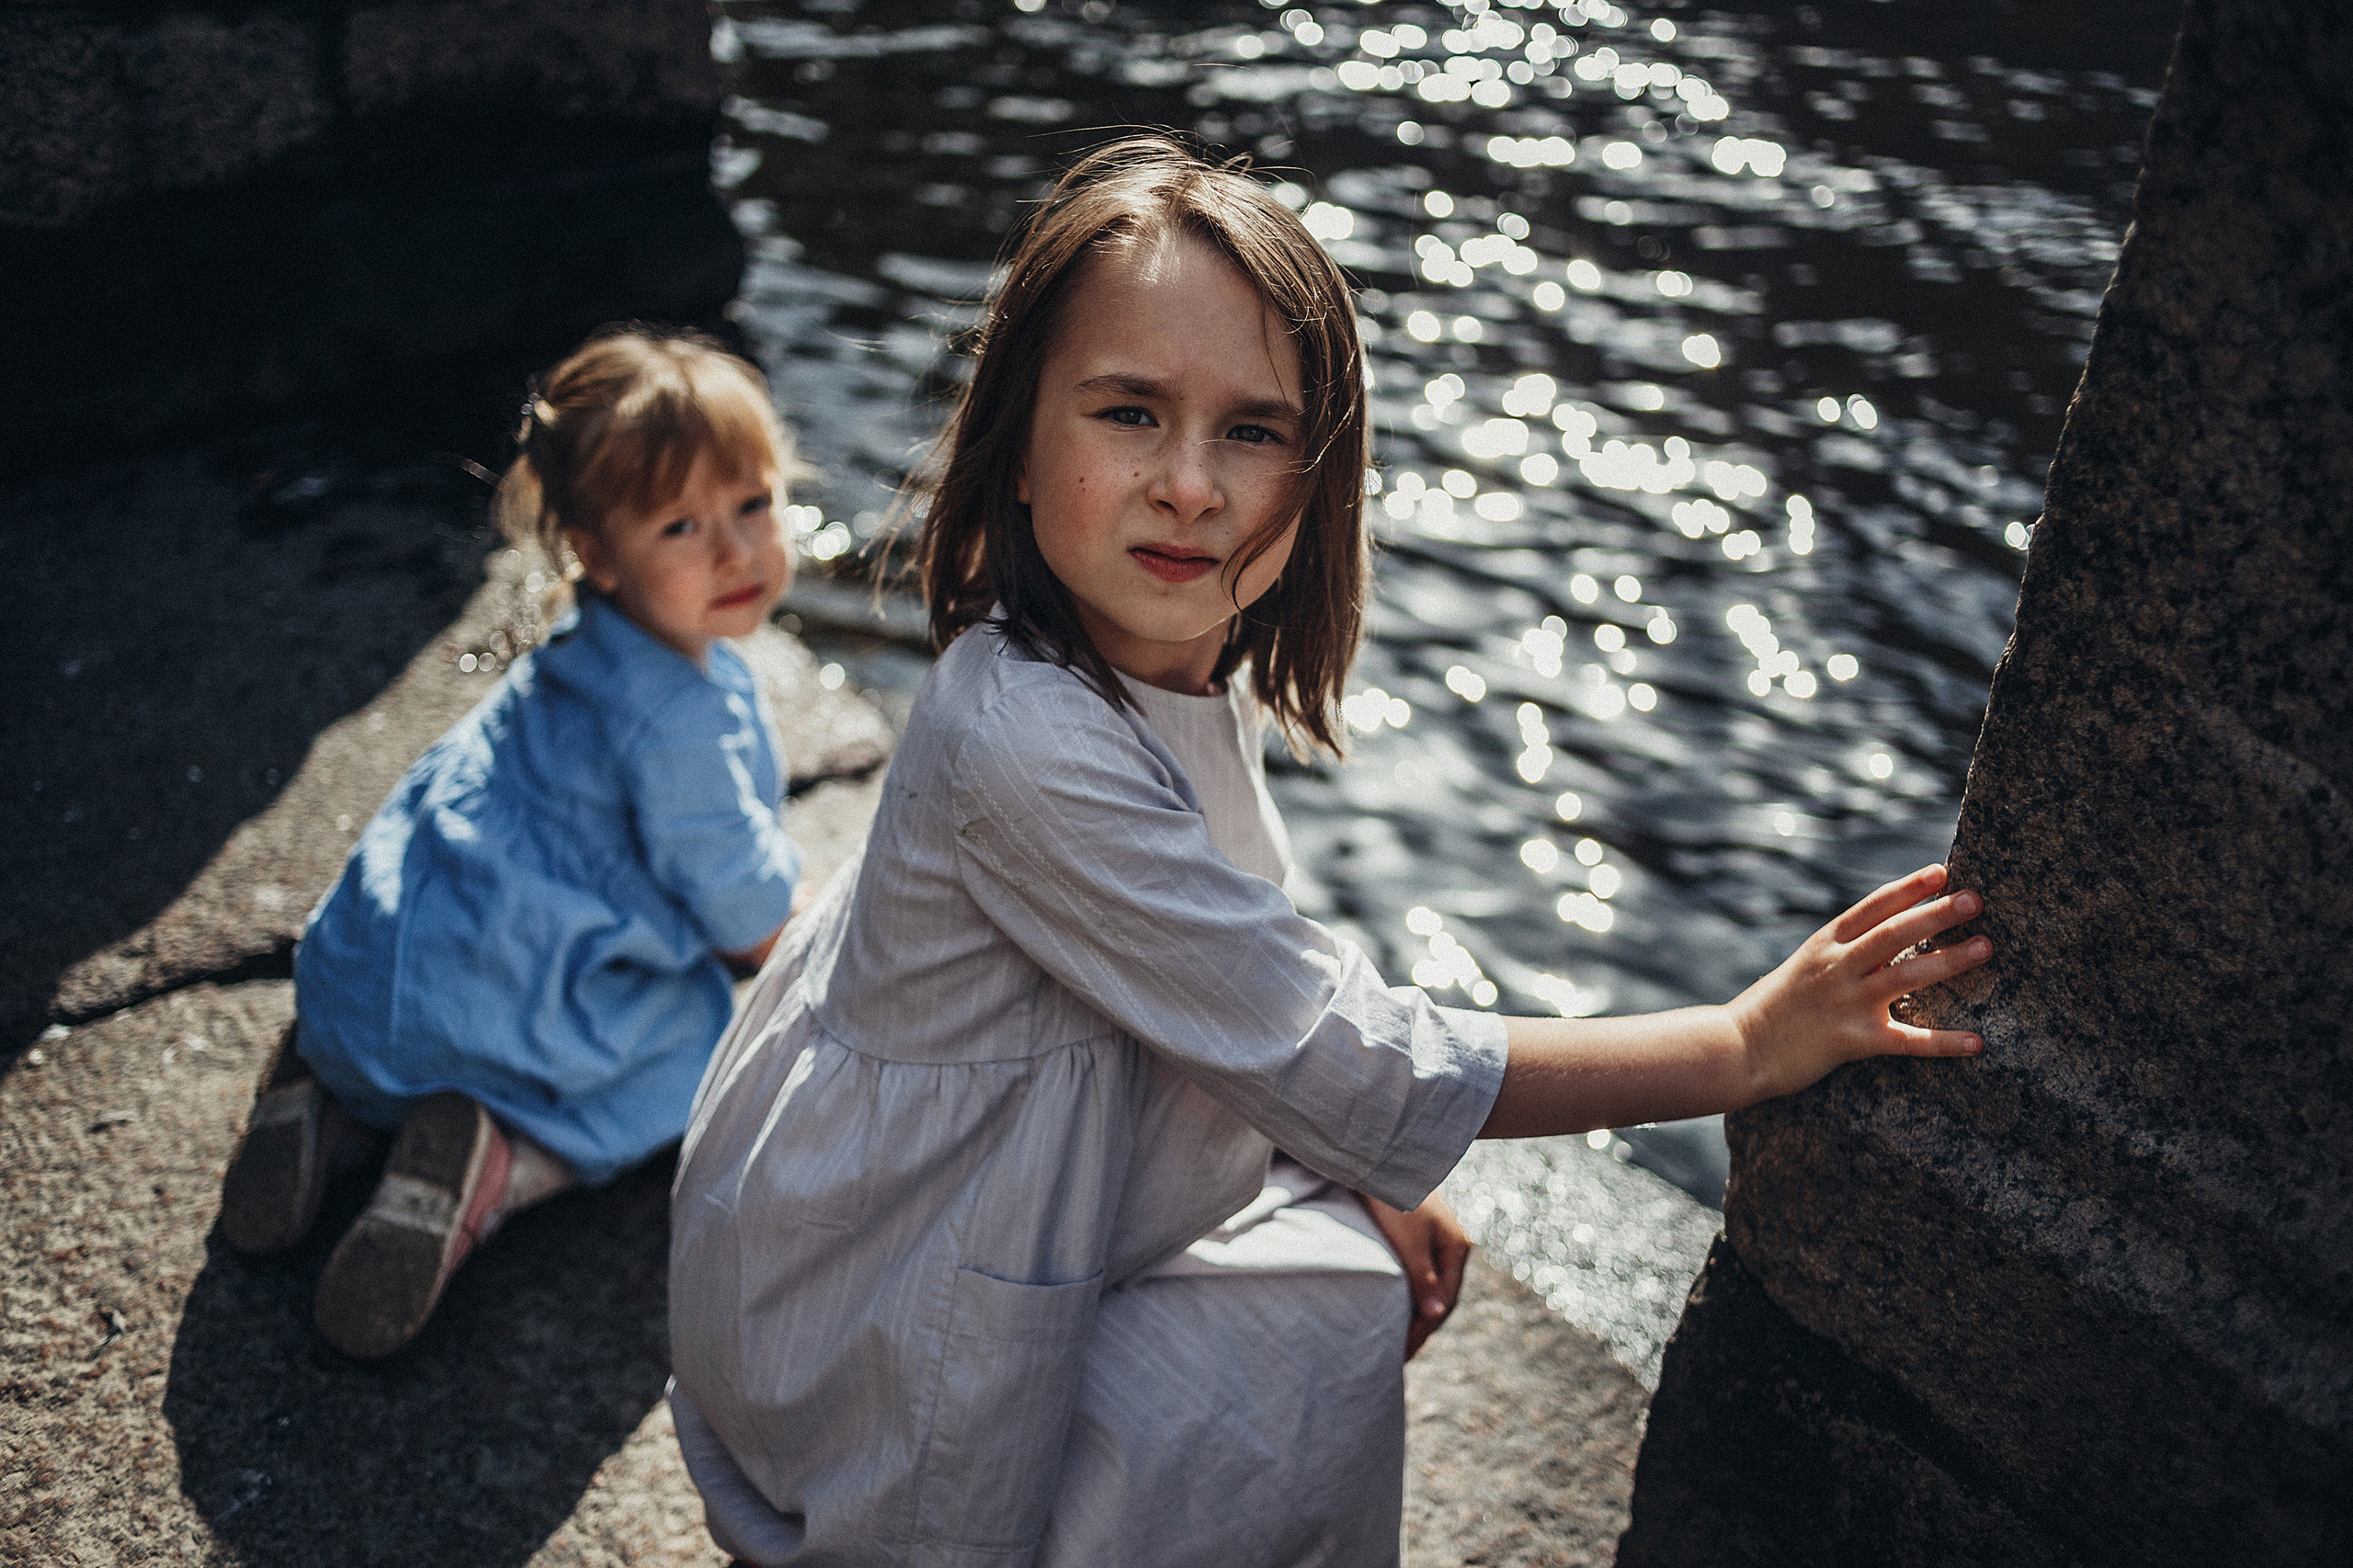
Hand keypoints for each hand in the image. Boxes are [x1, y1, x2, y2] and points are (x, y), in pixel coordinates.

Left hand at [1358, 1191, 1470, 1360]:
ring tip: (1395, 1337)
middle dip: (1421, 1326)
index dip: (1424, 1329)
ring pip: (1427, 1285)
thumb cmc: (1394, 1199)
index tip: (1402, 1352)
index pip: (1445, 1301)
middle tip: (1398, 1354)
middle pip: (1439, 1296)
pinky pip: (1416, 1272)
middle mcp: (1450, 1245)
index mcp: (1455, 1248)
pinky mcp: (1417, 1234)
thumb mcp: (1409, 1243)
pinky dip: (1407, 1293)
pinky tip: (1393, 1305)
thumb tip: (1436, 1314)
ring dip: (1414, 1311)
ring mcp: (1435, 1239)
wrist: (1379, 1159)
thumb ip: (1422, 1279)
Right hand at [1727, 863, 1990, 1102]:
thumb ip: (1840, 952)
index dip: (1908, 889)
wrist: (1737, 1047)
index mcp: (1825, 944)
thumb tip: (1882, 938)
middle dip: (1936, 914)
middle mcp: (1837, 967)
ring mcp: (1846, 1001)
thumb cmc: (1773, 1009)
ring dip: (1949, 959)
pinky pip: (1907, 1041)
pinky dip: (1944, 1042)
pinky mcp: (1853, 1040)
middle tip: (1975, 899)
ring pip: (1906, 975)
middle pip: (1894, 933)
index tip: (1941, 872)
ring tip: (1985, 947)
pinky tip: (1976, 1042)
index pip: (1872, 907)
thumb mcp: (1803, 966)